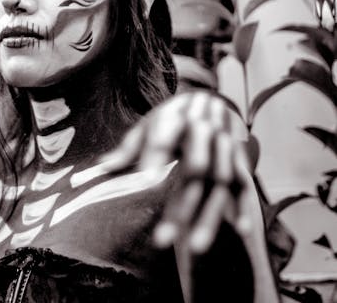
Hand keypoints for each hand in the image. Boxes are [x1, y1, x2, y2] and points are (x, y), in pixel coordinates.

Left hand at [98, 92, 251, 253]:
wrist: (208, 98)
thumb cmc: (172, 116)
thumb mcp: (148, 124)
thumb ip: (128, 148)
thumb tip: (103, 167)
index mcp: (176, 117)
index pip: (165, 136)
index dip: (156, 157)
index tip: (145, 182)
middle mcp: (203, 130)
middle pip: (195, 169)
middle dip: (182, 205)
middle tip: (162, 239)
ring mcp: (223, 145)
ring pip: (219, 184)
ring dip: (209, 217)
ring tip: (194, 248)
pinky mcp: (238, 159)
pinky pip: (243, 184)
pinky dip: (243, 206)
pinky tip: (238, 230)